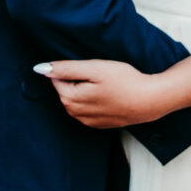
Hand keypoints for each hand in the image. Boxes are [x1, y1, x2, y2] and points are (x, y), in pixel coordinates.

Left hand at [42, 59, 161, 129]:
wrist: (150, 100)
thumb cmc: (124, 81)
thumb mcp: (94, 68)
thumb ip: (66, 68)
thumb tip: (40, 69)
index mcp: (71, 99)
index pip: (57, 80)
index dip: (71, 69)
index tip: (88, 66)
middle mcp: (76, 114)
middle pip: (66, 91)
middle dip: (76, 81)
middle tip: (98, 73)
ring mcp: (89, 122)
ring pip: (76, 102)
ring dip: (84, 91)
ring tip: (104, 83)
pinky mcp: (101, 124)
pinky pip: (88, 111)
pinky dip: (93, 102)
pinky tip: (108, 95)